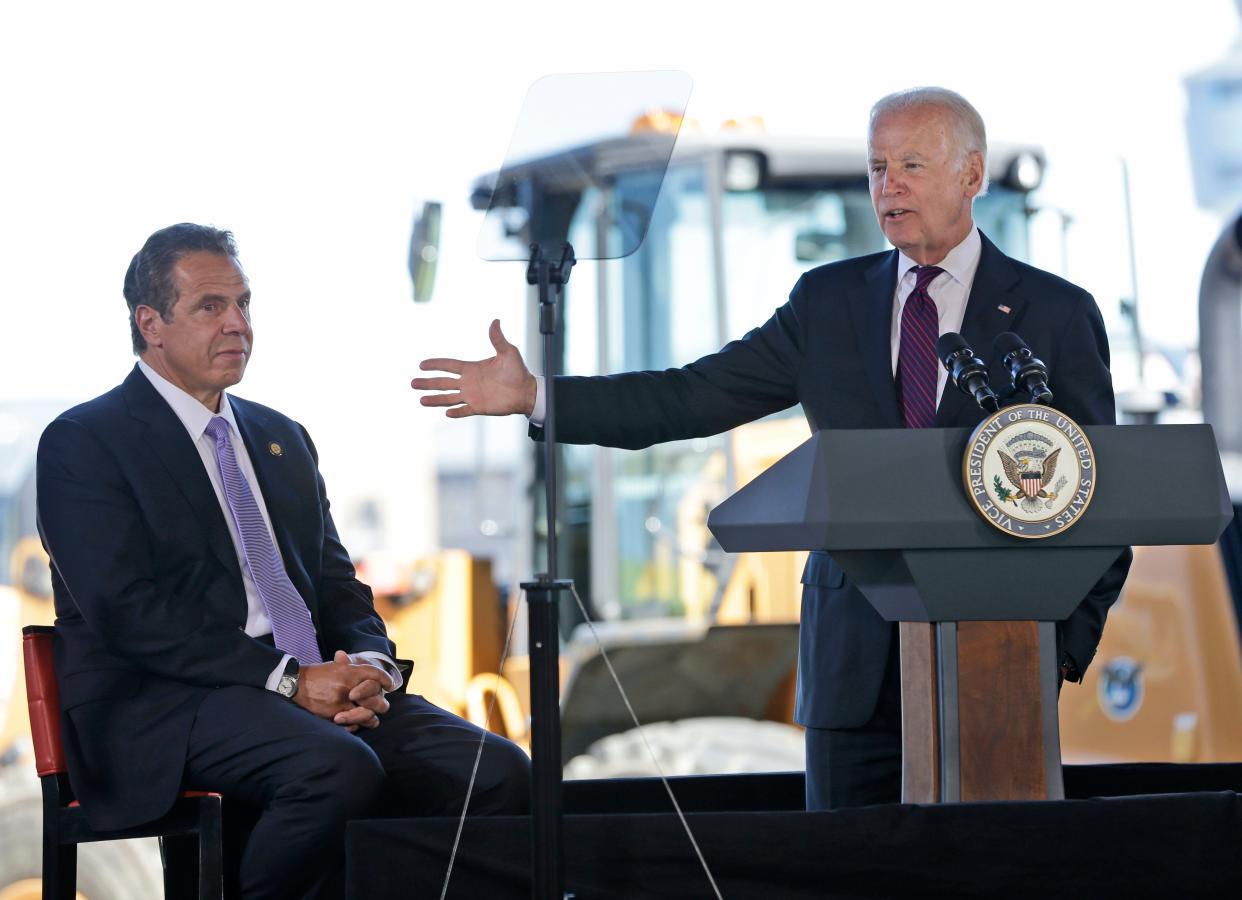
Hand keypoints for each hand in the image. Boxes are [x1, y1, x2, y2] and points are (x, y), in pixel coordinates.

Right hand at [294, 650, 392, 721]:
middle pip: (376, 699)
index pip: (376, 675)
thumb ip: (354, 669)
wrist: (295, 685)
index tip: (390, 685)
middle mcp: (348, 687)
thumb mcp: (336, 666)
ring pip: (366, 715)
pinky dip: (355, 726)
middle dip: (379, 703)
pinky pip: (352, 726)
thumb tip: (372, 674)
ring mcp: (341, 702)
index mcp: (350, 672)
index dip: (386, 680)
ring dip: (369, 717)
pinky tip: (353, 723)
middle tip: (379, 705)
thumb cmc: (317, 675)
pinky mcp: (333, 715)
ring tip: (370, 718)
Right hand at [412, 319, 536, 417]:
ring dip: (435, 399)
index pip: (449, 365)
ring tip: (420, 400)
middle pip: (443, 383)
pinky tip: (446, 413)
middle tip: (412, 383)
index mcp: (472, 368)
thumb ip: (498, 339)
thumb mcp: (508, 352)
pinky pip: (464, 411)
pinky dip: (456, 413)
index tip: (421, 365)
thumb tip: (495, 321)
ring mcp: (473, 396)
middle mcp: (469, 382)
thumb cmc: (518, 371)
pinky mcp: (479, 408)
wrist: (527, 391)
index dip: (435, 365)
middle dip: (428, 383)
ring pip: (449, 398)